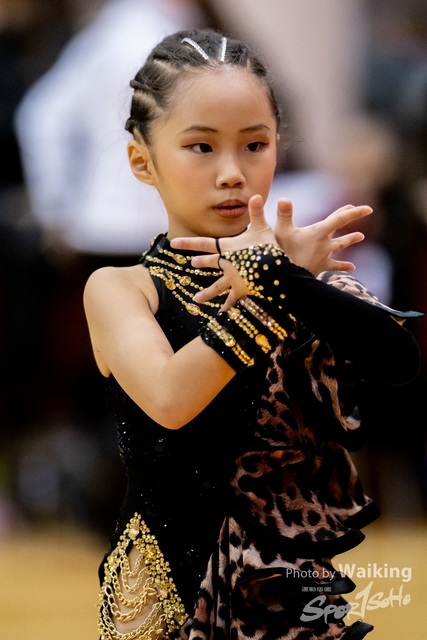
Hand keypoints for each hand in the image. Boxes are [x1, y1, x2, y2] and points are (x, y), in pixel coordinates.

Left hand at [171, 195, 275, 309]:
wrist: (275, 272)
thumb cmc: (268, 248)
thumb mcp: (264, 228)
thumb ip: (258, 213)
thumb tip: (256, 195)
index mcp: (228, 248)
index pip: (203, 243)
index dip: (188, 243)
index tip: (173, 244)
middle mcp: (226, 264)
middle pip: (209, 263)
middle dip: (200, 263)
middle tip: (191, 265)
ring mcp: (233, 279)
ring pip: (217, 286)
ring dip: (207, 293)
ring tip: (196, 300)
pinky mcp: (242, 291)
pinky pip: (232, 301)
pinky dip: (228, 308)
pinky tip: (222, 315)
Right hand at [274, 200, 371, 275]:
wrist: (287, 279)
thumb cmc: (283, 254)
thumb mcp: (281, 232)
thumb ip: (284, 214)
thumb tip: (283, 198)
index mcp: (318, 232)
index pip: (340, 219)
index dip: (354, 213)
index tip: (369, 208)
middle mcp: (324, 243)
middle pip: (339, 227)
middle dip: (349, 217)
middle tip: (360, 210)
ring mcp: (324, 256)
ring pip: (340, 246)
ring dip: (350, 240)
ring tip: (361, 237)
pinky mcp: (320, 266)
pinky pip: (334, 266)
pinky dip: (343, 266)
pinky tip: (352, 267)